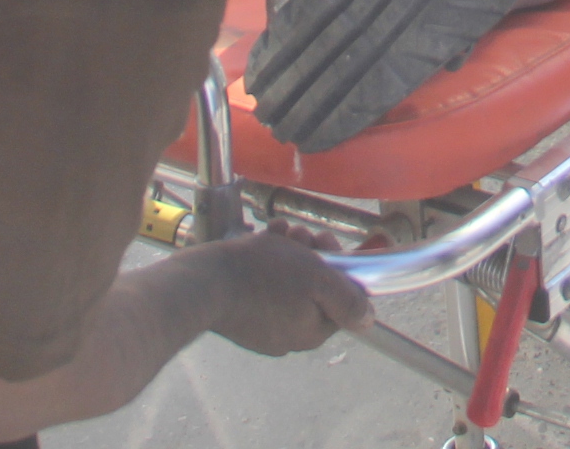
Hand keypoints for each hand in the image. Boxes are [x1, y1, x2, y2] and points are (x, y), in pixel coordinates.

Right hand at [185, 225, 369, 356]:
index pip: (340, 301)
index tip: (326, 242)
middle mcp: (286, 335)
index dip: (338, 268)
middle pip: (314, 289)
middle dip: (311, 255)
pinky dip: (265, 259)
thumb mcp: (316, 279)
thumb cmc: (259, 277)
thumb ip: (347, 298)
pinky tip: (259, 240)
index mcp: (309, 332)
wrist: (200, 282)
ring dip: (288, 251)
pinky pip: (262, 284)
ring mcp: (260, 326)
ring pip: (288, 281)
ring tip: (278, 234)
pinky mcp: (239, 313)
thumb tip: (369, 319)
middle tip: (301, 236)